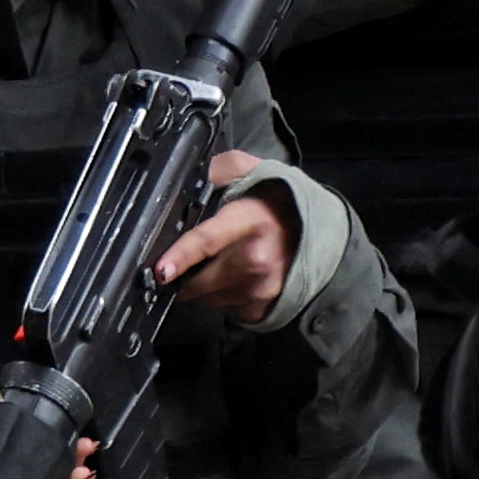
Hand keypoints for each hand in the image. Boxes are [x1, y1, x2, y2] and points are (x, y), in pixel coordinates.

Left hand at [152, 183, 301, 325]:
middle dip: (185, 273)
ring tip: (222, 261)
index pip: (208, 241)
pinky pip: (223, 308)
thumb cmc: (277, 201)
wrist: (316, 232)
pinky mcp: (261, 308)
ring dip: (203, 284)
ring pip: (206, 297)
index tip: (162, 271)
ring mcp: (261, 288)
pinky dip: (221, 296)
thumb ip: (218, 169)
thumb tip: (185, 177)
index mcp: (249, 220)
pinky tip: (235, 277)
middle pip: (197, 280)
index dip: (181, 256)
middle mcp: (256, 259)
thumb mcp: (251, 170)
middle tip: (191, 256)